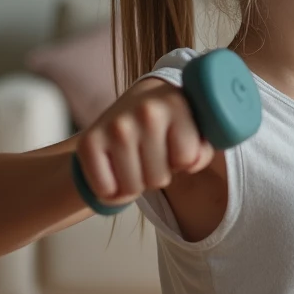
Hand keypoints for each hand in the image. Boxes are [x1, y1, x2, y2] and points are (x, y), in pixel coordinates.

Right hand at [74, 78, 214, 207]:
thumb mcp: (195, 128)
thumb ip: (203, 149)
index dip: (183, 160)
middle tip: (152, 154)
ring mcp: (115, 125)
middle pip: (159, 179)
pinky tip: (115, 168)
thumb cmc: (170, 123)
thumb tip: (192, 164)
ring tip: (137, 160)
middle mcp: (146, 112)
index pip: (187, 159)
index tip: (175, 145)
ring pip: (132, 188)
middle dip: (158, 174)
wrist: (134, 102)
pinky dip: (110, 189)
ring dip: (136, 183)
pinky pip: (106, 190)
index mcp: (176, 104)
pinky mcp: (89, 141)